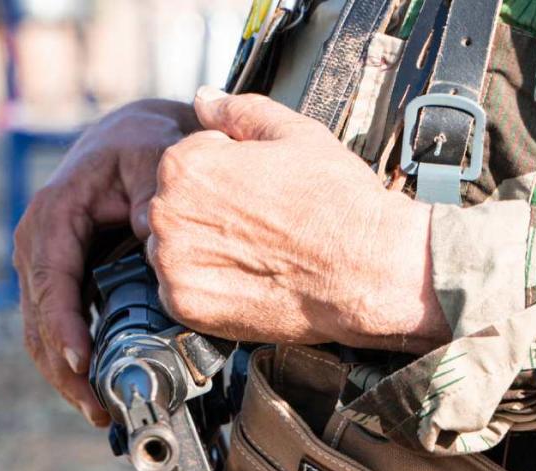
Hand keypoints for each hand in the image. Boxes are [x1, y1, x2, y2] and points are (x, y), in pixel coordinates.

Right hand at [14, 99, 198, 424]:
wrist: (136, 138)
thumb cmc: (143, 145)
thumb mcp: (153, 153)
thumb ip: (155, 189)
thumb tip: (152, 237)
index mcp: (55, 212)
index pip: (51, 278)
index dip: (64, 325)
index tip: (81, 361)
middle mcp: (39, 242)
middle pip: (38, 317)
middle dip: (64, 368)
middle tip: (97, 408)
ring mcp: (45, 265)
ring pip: (41, 331)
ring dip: (65, 376)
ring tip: (98, 412)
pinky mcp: (61, 282)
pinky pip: (57, 328)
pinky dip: (72, 363)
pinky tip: (96, 392)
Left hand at [147, 88, 450, 352]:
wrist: (368, 270)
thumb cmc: (337, 201)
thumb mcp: (294, 133)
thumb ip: (237, 111)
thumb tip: (203, 99)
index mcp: (185, 164)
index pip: (183, 163)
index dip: (224, 174)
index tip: (257, 190)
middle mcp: (168, 214)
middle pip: (173, 207)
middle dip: (208, 211)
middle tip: (260, 223)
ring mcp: (174, 264)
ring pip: (172, 250)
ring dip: (202, 249)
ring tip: (255, 251)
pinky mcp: (186, 306)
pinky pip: (180, 290)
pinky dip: (207, 286)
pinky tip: (248, 277)